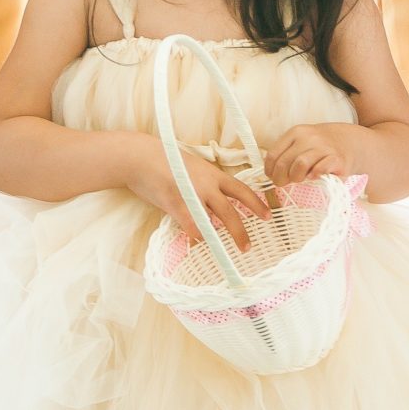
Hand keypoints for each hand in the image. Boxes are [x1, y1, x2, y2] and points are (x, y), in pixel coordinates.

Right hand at [124, 138, 270, 251]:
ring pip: (215, 221)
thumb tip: (210, 202)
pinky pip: (192, 226)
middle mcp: (208, 185)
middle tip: (248, 246)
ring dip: (224, 239)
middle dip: (241, 231)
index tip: (267, 216)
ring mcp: (193, 195)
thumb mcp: (191, 167)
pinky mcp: (177, 204)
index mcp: (213, 174)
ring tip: (229, 252)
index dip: (256, 204)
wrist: (140, 157)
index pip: (241, 190)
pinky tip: (198, 243)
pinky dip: (196, 236)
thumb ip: (203, 184)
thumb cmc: (164, 160)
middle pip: (232, 211)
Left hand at [264, 123, 360, 186]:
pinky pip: (319, 169)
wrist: (349, 141)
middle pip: (285, 161)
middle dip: (280, 177)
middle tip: (283, 183)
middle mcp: (309, 137)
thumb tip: (271, 173)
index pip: (274, 153)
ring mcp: (323, 147)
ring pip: (300, 164)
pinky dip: (314, 175)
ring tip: (299, 180)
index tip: (272, 177)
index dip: (270, 169)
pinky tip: (313, 177)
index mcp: (296, 132)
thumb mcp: (301, 142)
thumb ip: (287, 153)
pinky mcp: (337, 158)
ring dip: (296, 177)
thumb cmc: (319, 146)